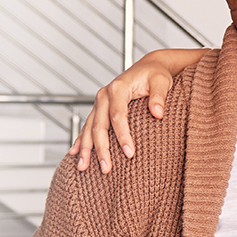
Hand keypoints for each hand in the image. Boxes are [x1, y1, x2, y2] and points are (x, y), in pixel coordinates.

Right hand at [70, 49, 200, 171]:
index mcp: (118, 88)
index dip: (123, 135)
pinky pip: (87, 126)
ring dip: (86, 149)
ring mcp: (99, 102)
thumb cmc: (156, 75)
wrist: (148, 67)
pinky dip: (80, 140)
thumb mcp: (162, 81)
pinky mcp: (99, 108)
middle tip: (106, 169)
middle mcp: (104, 95)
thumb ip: (159, 96)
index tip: (129, 154)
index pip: (118, 116)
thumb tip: (158, 113)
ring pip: (89, 128)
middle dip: (101, 149)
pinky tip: (75, 154)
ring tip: (83, 168)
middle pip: (99, 125)